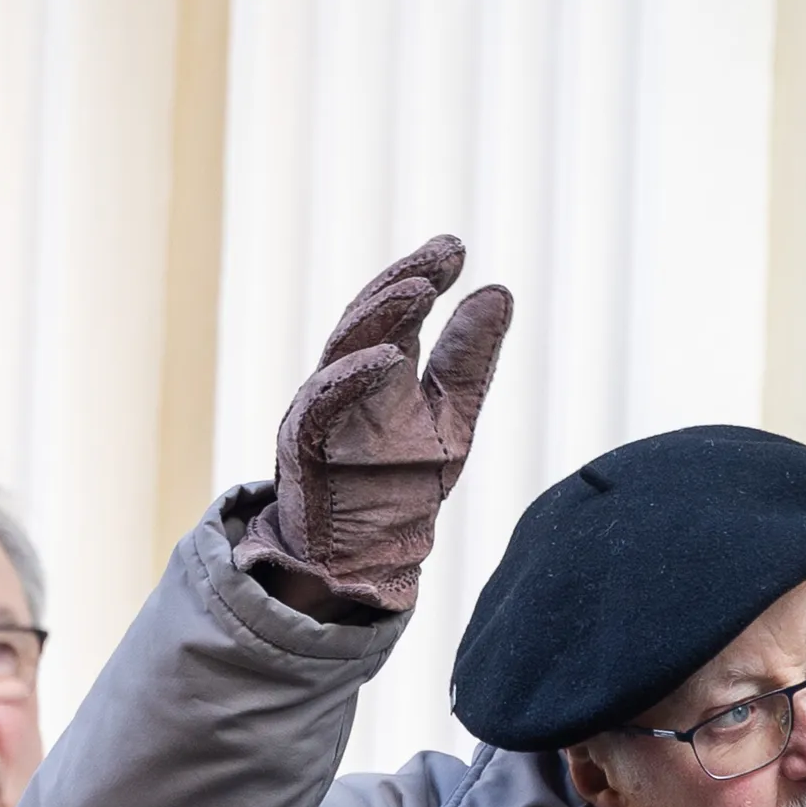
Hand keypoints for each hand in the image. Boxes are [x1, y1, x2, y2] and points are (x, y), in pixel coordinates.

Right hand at [237, 235, 513, 616]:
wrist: (362, 557)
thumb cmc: (400, 484)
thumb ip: (469, 361)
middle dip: (404, 282)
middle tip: (442, 257)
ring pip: (344, 348)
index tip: (457, 248)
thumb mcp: (451, 416)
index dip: (424, 276)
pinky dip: (352, 378)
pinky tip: (387, 358)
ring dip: (380, 316)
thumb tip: (499, 291)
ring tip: (419, 290)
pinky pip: (324, 404)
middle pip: (370, 317)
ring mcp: (323, 409)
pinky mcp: (306, 446)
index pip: (400, 312)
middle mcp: (347, 380)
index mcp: (379, 369)